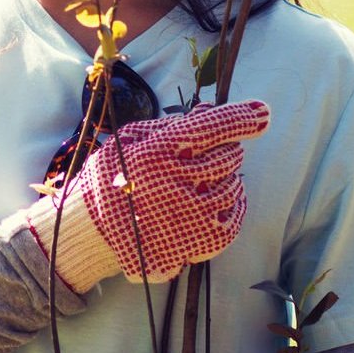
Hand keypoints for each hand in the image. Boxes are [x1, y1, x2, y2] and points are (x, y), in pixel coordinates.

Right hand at [26, 100, 269, 290]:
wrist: (90, 232)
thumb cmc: (110, 179)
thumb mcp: (130, 141)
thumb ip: (171, 126)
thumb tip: (209, 109)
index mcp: (157, 152)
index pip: (211, 127)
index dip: (242, 117)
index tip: (263, 112)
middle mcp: (175, 183)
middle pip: (227, 156)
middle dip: (225, 150)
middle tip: (210, 155)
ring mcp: (188, 216)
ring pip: (234, 186)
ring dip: (227, 178)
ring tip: (206, 180)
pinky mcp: (196, 242)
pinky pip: (235, 218)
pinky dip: (234, 205)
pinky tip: (222, 199)